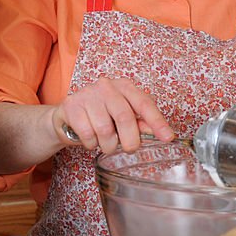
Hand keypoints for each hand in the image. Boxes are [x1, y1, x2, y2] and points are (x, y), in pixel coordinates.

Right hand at [52, 77, 173, 152]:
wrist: (67, 115)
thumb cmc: (100, 115)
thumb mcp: (122, 116)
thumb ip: (140, 123)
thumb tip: (160, 133)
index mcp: (124, 86)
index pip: (144, 103)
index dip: (157, 122)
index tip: (168, 137)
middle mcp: (107, 86)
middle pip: (125, 117)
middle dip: (130, 140)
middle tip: (129, 148)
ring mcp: (88, 94)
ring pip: (104, 129)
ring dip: (108, 145)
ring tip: (106, 144)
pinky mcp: (71, 106)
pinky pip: (87, 134)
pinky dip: (91, 144)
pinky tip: (91, 140)